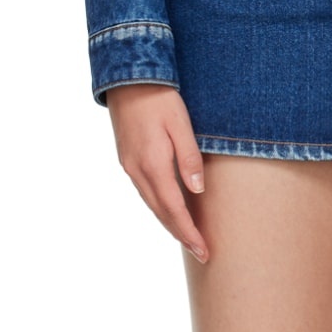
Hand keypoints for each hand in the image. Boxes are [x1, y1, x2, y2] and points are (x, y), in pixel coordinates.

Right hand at [106, 83, 208, 261]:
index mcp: (153, 164)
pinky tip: (169, 208)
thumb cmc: (160, 98)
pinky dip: (160, 206)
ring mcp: (130, 166)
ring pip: (152, 204)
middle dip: (181, 234)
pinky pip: (145, 192)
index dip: (189, 232)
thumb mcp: (181, 124)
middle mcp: (138, 171)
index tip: (204, 250)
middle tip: (201, 252)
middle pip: (161, 213)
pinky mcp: (127, 159)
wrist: (128, 78)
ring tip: (188, 236)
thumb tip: (197, 191)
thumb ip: (189, 157)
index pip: (174, 209)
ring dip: (169, 223)